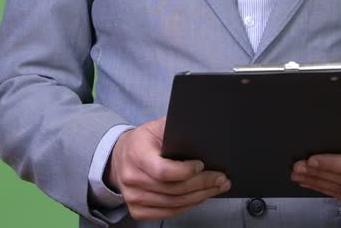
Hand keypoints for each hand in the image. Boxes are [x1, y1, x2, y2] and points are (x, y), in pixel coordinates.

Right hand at [106, 117, 230, 219]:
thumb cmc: (143, 141)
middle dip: (202, 184)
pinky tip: (199, 197)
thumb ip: (175, 129)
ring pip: (173, 204)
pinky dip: (187, 207)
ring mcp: (133, 197)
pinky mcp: (136, 210)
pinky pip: (167, 213)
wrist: (119, 157)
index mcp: (136, 154)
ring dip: (199, 197)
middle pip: (173, 190)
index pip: (163, 171)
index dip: (186, 171)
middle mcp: (132, 178)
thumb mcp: (156, 127)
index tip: (202, 164)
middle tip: (221, 179)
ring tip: (216, 187)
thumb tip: (202, 131)